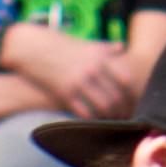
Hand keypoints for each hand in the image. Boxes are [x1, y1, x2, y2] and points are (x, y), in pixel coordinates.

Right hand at [10, 24, 135, 121]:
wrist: (31, 47)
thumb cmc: (60, 45)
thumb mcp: (84, 43)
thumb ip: (105, 47)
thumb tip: (122, 47)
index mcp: (100, 56)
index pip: (126, 79)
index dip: (132, 94)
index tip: (134, 103)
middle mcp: (92, 69)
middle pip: (116, 97)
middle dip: (123, 111)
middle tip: (125, 119)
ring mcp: (78, 81)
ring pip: (103, 107)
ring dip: (110, 118)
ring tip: (112, 123)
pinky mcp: (65, 92)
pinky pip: (85, 112)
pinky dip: (93, 120)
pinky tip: (95, 123)